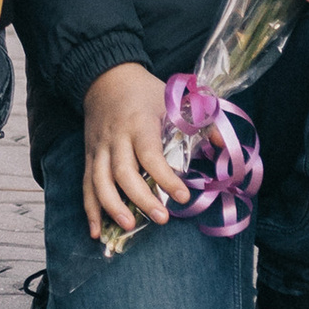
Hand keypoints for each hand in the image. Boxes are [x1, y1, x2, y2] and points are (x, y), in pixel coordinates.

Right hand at [80, 61, 187, 238]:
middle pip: (123, 171)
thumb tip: (222, 148)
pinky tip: (97, 232)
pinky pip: (86, 185)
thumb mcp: (173, 100)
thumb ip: (200, 122)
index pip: (149, 154)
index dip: (165, 177)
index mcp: (138, 123)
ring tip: (129, 225)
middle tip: (161, 218)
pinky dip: (90, 209)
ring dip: (112, 206)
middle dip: (141, 198)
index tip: (183, 197)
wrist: (106, 76)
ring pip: (100, 180)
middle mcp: (116, 138)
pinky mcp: (89, 156)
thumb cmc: (144, 92)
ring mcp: (99, 148)